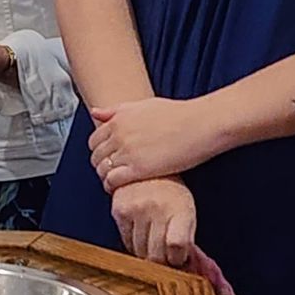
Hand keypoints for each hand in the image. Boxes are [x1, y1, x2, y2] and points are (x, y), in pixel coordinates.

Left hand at [89, 97, 219, 190]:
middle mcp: (118, 134)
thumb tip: (95, 111)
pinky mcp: (139, 168)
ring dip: (106, 177)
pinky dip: (112, 186)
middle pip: (96, 156)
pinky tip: (120, 189)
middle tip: (111, 172)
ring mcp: (127, 151)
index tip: (106, 158)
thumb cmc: (177, 114)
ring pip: (102, 169)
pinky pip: (113, 180)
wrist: (200, 124)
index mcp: (118, 119)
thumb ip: (116, 110)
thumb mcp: (143, 105)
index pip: (94, 140)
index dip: (99, 151)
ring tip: (116, 182)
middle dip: (101, 165)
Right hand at [110, 176, 196, 265]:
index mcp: (180, 210)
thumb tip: (190, 270)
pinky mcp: (118, 210)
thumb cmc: (171, 192)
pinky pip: (126, 241)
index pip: (177, 245)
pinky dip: (133, 243)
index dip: (178, 259)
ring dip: (147, 252)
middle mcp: (157, 208)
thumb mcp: (187, 211)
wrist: (146, 164)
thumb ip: (188, 240)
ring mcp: (135, 209)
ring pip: (139, 251)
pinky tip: (140, 231)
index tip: (179, 258)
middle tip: (165, 253)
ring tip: (153, 239)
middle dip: (163, 261)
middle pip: (157, 255)